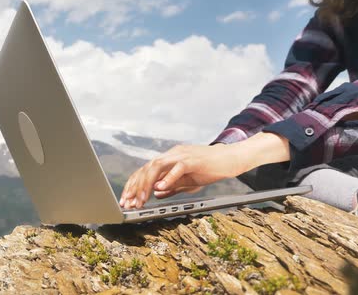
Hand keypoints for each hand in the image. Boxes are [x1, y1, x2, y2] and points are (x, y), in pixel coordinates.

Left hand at [119, 143, 245, 208]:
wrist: (230, 159)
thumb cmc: (209, 168)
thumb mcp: (187, 180)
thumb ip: (172, 186)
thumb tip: (156, 194)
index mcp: (168, 158)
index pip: (145, 170)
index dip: (133, 185)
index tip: (127, 201)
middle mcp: (172, 154)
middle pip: (146, 168)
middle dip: (135, 187)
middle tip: (129, 203)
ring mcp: (181, 155)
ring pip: (157, 166)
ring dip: (146, 183)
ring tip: (141, 199)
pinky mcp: (193, 159)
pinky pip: (177, 167)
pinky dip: (167, 178)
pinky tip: (159, 188)